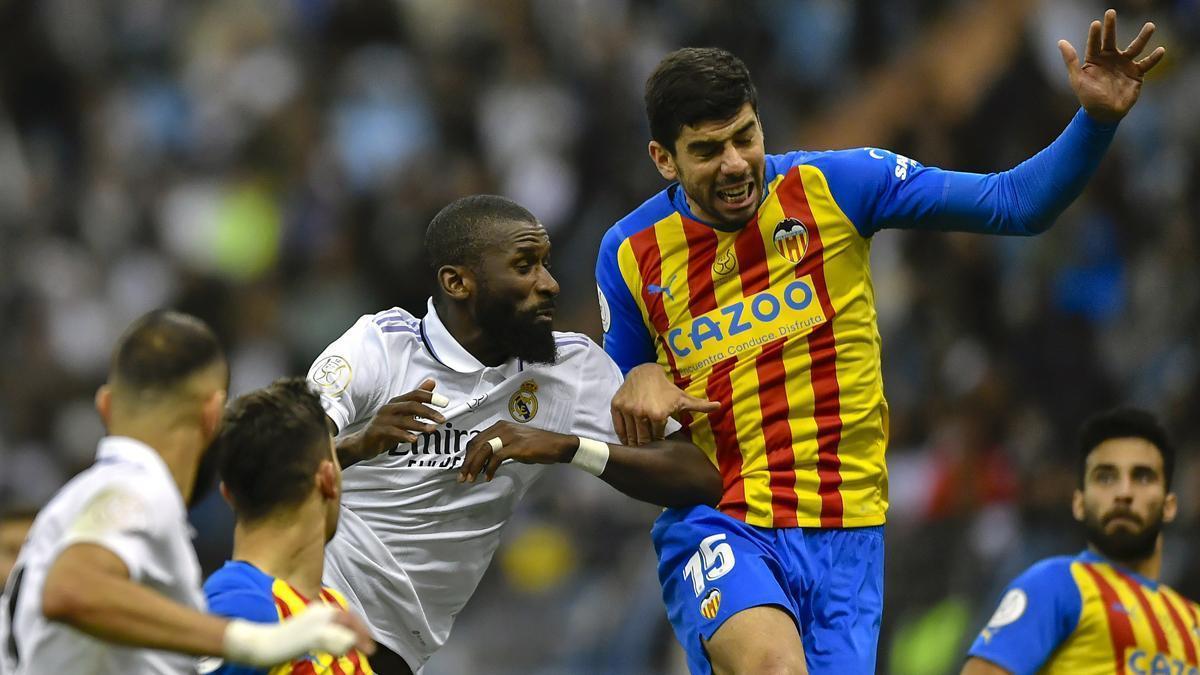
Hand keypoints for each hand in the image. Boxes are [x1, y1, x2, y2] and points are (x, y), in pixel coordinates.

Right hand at [223, 606, 374, 665]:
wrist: (264, 642)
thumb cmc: (284, 639)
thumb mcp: (309, 630)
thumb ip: (326, 630)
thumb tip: (346, 638)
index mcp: (320, 608)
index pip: (347, 614)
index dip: (360, 626)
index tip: (368, 638)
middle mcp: (321, 610)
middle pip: (350, 620)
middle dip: (362, 633)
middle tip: (371, 647)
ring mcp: (318, 622)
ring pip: (346, 629)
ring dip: (356, 640)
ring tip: (365, 650)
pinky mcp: (314, 634)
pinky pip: (336, 639)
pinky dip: (345, 646)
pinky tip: (347, 651)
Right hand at [343, 380, 446, 460]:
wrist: (363, 443)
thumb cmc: (386, 427)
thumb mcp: (403, 413)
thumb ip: (417, 399)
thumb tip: (432, 381)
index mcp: (397, 402)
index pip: (415, 394)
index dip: (430, 397)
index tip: (445, 403)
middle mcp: (389, 408)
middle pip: (411, 405)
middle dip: (429, 412)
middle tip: (442, 419)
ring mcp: (382, 419)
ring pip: (404, 420)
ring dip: (420, 425)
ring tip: (432, 430)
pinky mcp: (377, 431)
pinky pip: (393, 432)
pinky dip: (404, 435)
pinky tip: (414, 439)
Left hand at [458, 421, 576, 482]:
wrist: (557, 445)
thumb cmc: (537, 445)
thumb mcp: (515, 442)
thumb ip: (500, 446)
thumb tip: (484, 460)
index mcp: (500, 426)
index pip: (477, 440)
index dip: (468, 455)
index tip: (464, 469)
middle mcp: (502, 428)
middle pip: (477, 445)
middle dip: (467, 462)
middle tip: (462, 478)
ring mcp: (509, 436)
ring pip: (484, 450)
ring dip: (474, 466)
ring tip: (471, 479)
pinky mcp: (516, 446)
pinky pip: (496, 457)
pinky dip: (489, 468)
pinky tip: (488, 477)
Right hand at [611, 364, 719, 445]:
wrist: (644, 372)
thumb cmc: (666, 389)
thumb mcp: (683, 398)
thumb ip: (700, 405)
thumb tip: (719, 406)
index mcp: (658, 414)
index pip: (657, 438)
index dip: (659, 442)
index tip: (659, 445)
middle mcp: (641, 412)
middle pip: (642, 439)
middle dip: (646, 445)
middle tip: (648, 448)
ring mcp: (627, 410)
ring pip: (630, 436)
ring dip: (634, 443)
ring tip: (638, 447)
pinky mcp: (616, 406)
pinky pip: (619, 428)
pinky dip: (623, 436)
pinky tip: (628, 440)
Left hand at [1058, 9, 1164, 123]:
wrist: (1104, 114)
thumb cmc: (1088, 97)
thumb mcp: (1077, 79)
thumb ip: (1071, 60)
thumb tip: (1061, 41)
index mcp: (1095, 59)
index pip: (1094, 43)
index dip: (1095, 34)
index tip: (1096, 24)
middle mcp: (1110, 58)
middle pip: (1112, 40)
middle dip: (1111, 27)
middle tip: (1111, 12)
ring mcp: (1124, 64)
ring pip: (1135, 48)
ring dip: (1143, 37)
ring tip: (1150, 25)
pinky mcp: (1136, 73)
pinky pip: (1146, 64)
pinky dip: (1154, 58)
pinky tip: (1161, 50)